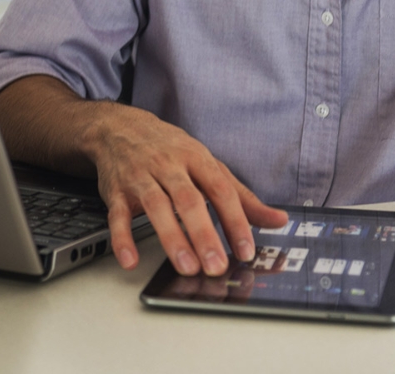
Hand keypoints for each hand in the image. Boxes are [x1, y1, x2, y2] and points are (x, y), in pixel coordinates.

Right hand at [94, 104, 287, 276]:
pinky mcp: (116, 191)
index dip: (234, 220)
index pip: (220, 190)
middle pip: (188, 199)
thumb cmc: (172, 150)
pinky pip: (118, 215)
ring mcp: (142, 177)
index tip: (246, 249)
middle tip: (216, 265)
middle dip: (203, 234)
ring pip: (156, 206)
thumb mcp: (209, 165)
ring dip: (171, 237)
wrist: (122, 128)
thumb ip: (242, 196)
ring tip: (186, 266)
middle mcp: (170, 166)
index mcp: (197, 159)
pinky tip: (131, 260)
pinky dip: (122, 238)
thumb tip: (278, 219)